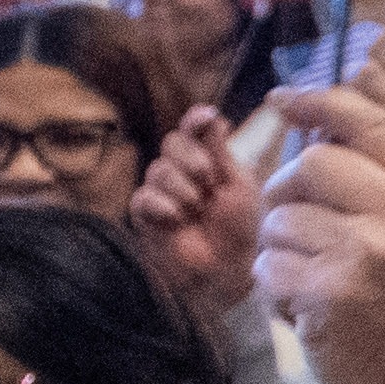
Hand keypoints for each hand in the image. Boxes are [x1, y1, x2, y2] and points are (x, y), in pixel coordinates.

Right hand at [125, 110, 267, 328]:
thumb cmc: (240, 227)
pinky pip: (144, 196)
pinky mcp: (143, 213)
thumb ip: (220, 152)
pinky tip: (177, 219)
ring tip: (197, 209)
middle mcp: (181, 169)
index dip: (196, 120)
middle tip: (209, 183)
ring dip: (183, 188)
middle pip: (172, 142)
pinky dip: (163, 205)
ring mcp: (160, 190)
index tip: (206, 118)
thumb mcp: (238, 185)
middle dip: (192, 160)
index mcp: (207, 158)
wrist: (226, 268)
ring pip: (158, 168)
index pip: (194, 129)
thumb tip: (213, 115)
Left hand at [256, 85, 384, 383]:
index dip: (316, 101)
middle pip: (312, 163)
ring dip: (281, 250)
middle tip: (295, 224)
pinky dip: (275, 291)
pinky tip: (307, 311)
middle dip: (288, 191)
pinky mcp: (329, 297)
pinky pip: (268, 268)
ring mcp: (368, 255)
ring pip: (280, 219)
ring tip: (311, 281)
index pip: (369, 121)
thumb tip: (332, 135)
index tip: (283, 99)